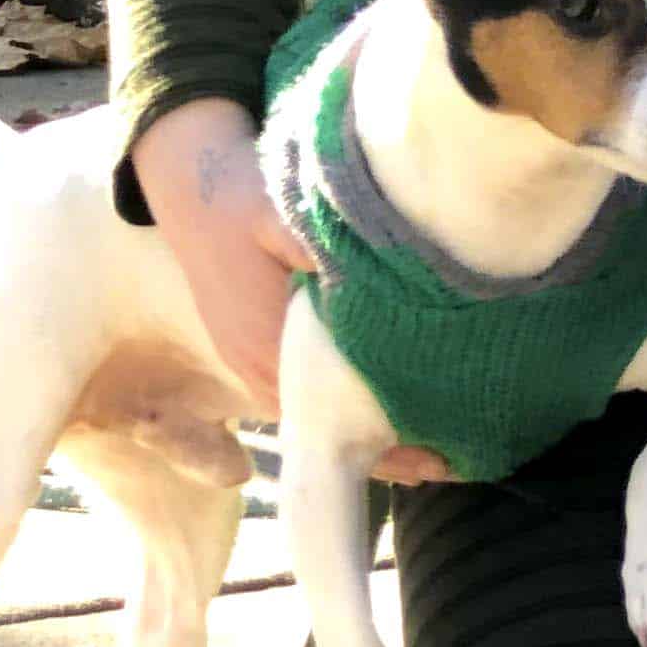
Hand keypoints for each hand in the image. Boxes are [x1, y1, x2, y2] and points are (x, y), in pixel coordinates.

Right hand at [131, 100, 454, 477]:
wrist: (190, 185)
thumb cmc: (245, 196)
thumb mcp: (292, 213)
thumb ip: (338, 252)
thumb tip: (397, 282)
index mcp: (268, 342)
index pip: (335, 416)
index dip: (388, 441)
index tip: (442, 458)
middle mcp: (257, 365)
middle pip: (328, 428)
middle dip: (388, 447)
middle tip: (455, 461)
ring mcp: (251, 359)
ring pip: (317, 415)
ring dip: (368, 429)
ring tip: (435, 446)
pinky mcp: (253, 345)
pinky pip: (304, 391)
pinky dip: (345, 403)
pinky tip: (387, 401)